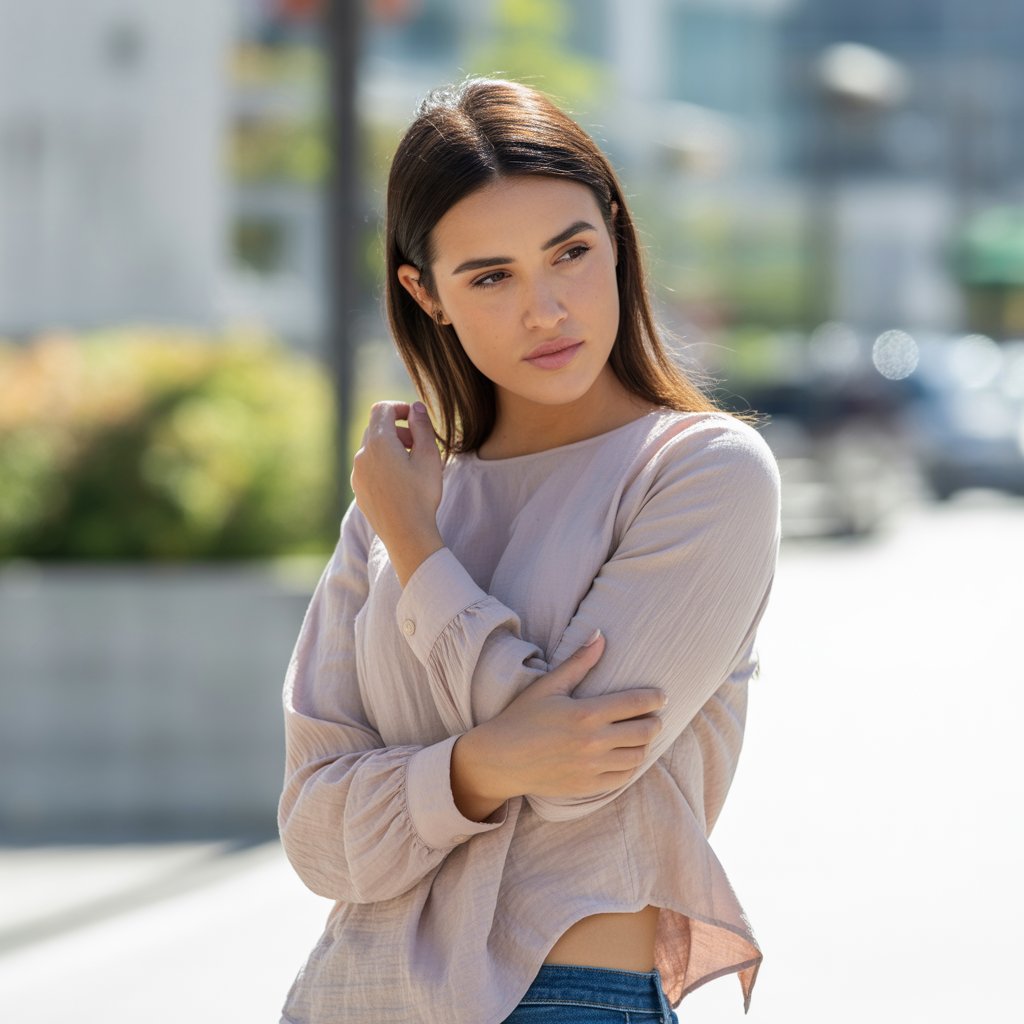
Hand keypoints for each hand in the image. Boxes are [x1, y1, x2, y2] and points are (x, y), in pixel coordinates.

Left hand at [351, 401, 443, 584]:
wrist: (407, 534)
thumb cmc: (421, 494)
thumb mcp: (429, 456)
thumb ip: (422, 426)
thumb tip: (416, 407)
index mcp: (378, 442)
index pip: (382, 409)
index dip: (399, 408)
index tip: (415, 419)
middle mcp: (362, 455)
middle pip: (376, 428)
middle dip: (397, 430)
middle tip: (418, 444)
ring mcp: (357, 474)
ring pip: (371, 449)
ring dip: (390, 448)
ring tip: (410, 465)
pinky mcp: (359, 490)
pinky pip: (368, 468)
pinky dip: (382, 465)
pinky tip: (400, 482)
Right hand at [471, 632, 666, 801]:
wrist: (500, 760)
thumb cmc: (522, 717)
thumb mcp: (548, 686)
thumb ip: (579, 662)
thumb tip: (600, 634)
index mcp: (585, 713)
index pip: (635, 703)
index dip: (654, 698)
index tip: (662, 696)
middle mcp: (593, 742)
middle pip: (643, 731)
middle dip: (654, 722)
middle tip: (654, 716)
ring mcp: (591, 767)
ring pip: (637, 756)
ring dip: (645, 744)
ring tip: (642, 735)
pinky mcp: (587, 786)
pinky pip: (623, 778)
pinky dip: (631, 766)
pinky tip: (627, 756)